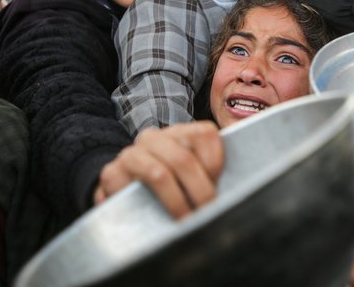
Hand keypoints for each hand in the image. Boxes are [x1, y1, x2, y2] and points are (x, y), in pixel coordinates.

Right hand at [94, 121, 223, 217]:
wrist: (124, 195)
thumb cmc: (169, 187)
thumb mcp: (192, 176)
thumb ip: (212, 175)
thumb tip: (241, 191)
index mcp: (179, 132)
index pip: (205, 134)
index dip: (216, 162)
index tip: (220, 185)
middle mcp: (154, 137)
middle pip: (184, 158)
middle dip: (200, 191)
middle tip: (208, 213)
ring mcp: (131, 154)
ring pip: (160, 174)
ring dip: (178, 202)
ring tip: (186, 221)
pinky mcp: (112, 173)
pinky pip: (131, 189)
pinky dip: (149, 206)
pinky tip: (159, 219)